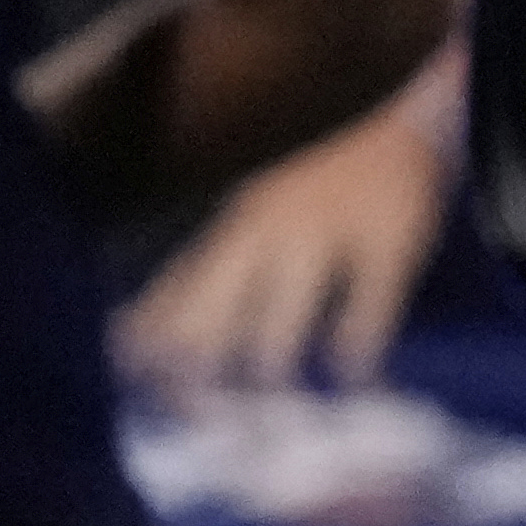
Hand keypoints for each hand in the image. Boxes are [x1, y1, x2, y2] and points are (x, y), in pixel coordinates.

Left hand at [119, 89, 455, 391]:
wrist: (399, 109)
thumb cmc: (319, 182)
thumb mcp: (252, 220)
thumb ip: (209, 274)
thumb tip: (144, 333)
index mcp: (233, 231)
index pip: (177, 291)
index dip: (151, 337)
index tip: (125, 377)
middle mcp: (266, 234)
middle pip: (217, 306)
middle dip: (198, 362)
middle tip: (195, 416)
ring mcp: (324, 234)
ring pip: (283, 306)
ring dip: (270, 357)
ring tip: (265, 409)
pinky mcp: (387, 241)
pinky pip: (369, 297)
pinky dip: (359, 339)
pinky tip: (355, 378)